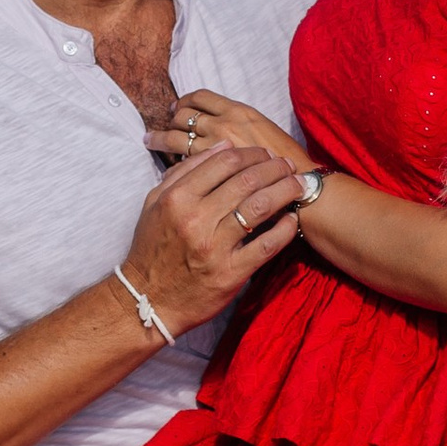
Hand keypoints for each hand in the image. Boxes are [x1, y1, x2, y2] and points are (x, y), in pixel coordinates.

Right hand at [123, 139, 300, 333]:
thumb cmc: (153, 247)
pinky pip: (266, 245)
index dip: (252, 153)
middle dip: (274, 168)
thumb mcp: (156, 203)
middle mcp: (196, 219)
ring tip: (298, 185)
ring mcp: (215, 246)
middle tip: (288, 165)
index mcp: (178, 198)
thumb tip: (223, 146)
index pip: (225, 162)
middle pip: (247, 180)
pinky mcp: (231, 273)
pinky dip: (284, 229)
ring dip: (285, 190)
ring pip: (260, 207)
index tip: (266, 154)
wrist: (148, 298)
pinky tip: (292, 219)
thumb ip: (185, 171)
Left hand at [147, 85, 311, 174]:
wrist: (298, 186)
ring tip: (150, 140)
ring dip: (161, 138)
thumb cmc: (286, 161)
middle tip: (164, 122)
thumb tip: (221, 129)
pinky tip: (168, 166)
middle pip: (184, 114)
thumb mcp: (263, 131)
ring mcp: (213, 149)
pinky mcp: (208, 172)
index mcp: (238, 111)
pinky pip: (180, 162)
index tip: (178, 105)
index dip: (186, 100)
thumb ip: (241, 127)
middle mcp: (223, 124)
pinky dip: (172, 162)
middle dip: (171, 118)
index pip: (202, 96)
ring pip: (176, 137)